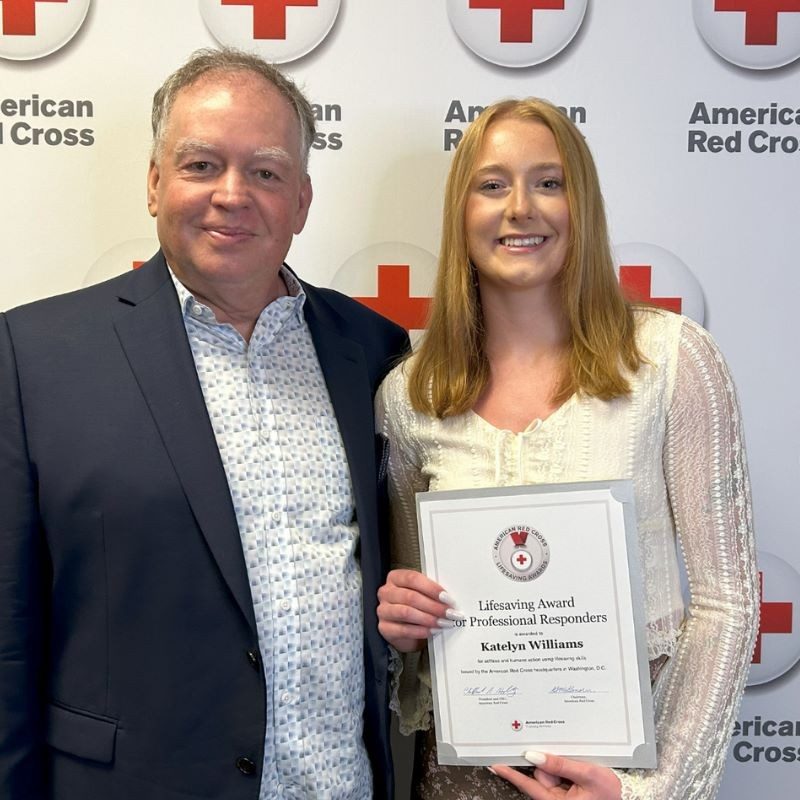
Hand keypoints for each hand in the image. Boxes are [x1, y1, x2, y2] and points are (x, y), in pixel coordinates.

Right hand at [377, 568, 462, 651]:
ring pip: (406, 612)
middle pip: (410, 597)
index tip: (447, 597)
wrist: (404, 629)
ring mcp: (383, 610)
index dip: (431, 588)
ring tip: (443, 623)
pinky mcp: (384, 628)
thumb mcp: (421, 594)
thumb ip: (431, 592)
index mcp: (395, 578)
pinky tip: (432, 631)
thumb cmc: (414, 606)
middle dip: (433, 606)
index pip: (413, 578)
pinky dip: (420, 631)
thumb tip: (449, 598)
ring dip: (428, 618)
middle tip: (449, 613)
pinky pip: (403, 630)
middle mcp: (386, 592)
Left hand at [490, 752, 620, 799]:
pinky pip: (557, 774)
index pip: (529, 785)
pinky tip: (578, 768)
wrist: (628, 797)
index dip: (511, 774)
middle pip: (540, 775)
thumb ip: (560, 764)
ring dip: (560, 767)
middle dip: (551, 766)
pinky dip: (563, 768)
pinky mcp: (565, 790)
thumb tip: (533, 756)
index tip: (496, 765)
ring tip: (581, 770)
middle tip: (572, 766)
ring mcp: (560, 794)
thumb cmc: (610, 793)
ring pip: (549, 772)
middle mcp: (555, 799)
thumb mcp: (587, 775)